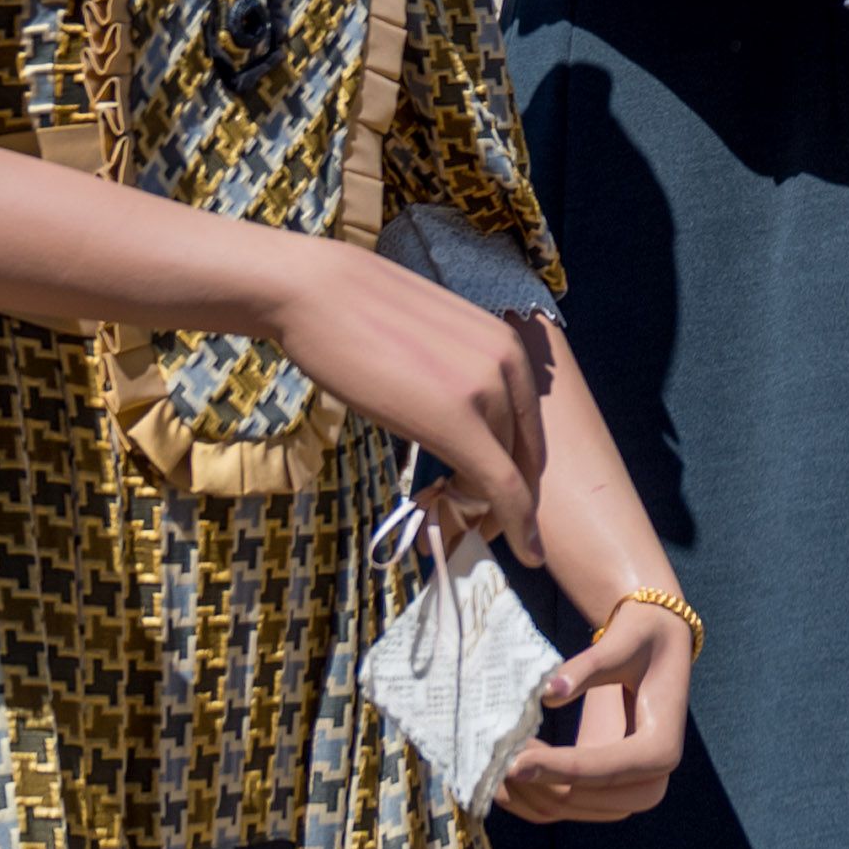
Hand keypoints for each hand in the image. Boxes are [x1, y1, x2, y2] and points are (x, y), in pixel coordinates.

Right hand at [268, 247, 554, 568]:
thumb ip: (461, 376)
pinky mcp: (459, 422)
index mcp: (508, 345)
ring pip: (507, 472)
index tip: (502, 501)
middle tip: (474, 521)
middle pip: (524, 452)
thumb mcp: (433, 343)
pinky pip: (501, 486)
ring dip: (488, 507)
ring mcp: (487, 392)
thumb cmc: (359, 317)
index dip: (520, 470)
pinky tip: (527, 554)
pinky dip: (518, 525)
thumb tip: (457, 414)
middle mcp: (511, 365)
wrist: (318, 294)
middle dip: (507, 494)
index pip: (530, 425)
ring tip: (449, 518)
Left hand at [496, 594, 691, 824]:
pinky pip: (559, 806)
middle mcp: (649, 783)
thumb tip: (546, 693)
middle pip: (578, 798)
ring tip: (493, 755)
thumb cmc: (641, 641)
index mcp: (660, 749)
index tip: (513, 762)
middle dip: (533, 780)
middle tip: (493, 753)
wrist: (656, 648)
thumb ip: (586, 669)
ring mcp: (626, 794)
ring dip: (524, 788)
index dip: (556, 767)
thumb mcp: (620, 646)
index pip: (601, 769)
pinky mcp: (604, 795)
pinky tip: (502, 767)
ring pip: (562, 808)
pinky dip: (527, 793)